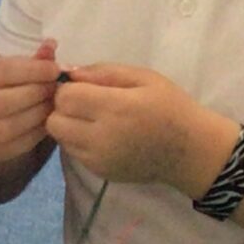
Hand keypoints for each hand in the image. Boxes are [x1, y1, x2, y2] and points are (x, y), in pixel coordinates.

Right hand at [0, 38, 64, 162]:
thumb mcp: (7, 69)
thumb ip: (31, 59)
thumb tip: (52, 44)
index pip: (5, 72)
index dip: (34, 70)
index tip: (56, 69)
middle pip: (11, 99)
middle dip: (40, 91)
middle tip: (58, 86)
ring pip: (18, 123)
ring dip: (43, 111)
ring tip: (56, 101)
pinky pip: (26, 141)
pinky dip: (42, 128)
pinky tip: (49, 117)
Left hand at [45, 63, 233, 195]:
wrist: (189, 151)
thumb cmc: (171, 106)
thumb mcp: (144, 78)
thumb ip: (104, 72)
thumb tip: (70, 72)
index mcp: (115, 107)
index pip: (66, 97)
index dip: (68, 88)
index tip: (83, 85)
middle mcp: (101, 137)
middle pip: (55, 120)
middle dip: (63, 107)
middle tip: (84, 102)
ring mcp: (98, 158)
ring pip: (60, 138)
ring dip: (68, 125)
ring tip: (92, 118)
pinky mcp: (98, 172)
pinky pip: (73, 152)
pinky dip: (78, 141)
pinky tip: (100, 135)